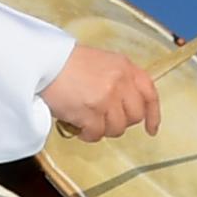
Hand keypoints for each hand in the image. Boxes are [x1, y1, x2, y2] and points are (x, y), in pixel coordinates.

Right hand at [42, 42, 160, 140]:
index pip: (149, 93)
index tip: (151, 128)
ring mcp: (106, 98)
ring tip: (87, 121)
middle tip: (105, 120)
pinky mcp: (90, 113)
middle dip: (121, 122)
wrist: (43, 63)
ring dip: (102, 129)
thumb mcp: (101, 62)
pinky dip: (88, 135)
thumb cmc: (67, 63)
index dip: (153, 114)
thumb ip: (118, 79)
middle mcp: (120, 82)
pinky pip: (97, 134)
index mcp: (124, 67)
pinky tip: (79, 127)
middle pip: (134, 115)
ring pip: (117, 128)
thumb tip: (123, 103)